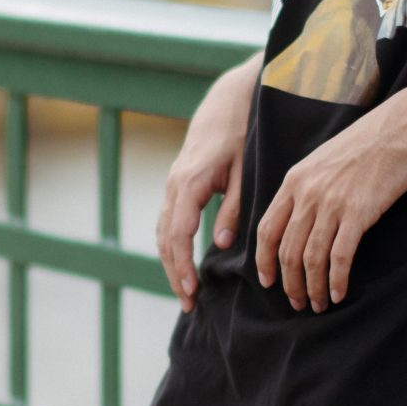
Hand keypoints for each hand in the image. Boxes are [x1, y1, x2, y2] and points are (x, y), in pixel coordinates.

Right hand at [156, 55, 259, 311]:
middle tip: (188, 304)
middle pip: (165, 239)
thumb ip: (233, 208)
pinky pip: (167, 222)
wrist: (227, 100)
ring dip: (171, 264)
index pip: (178, 234)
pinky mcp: (176, 185)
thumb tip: (221, 243)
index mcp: (189, 183)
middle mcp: (174, 185)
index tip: (192, 291)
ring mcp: (172, 184)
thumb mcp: (244, 172)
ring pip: (162, 232)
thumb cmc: (240, 133)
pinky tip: (183, 265)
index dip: (183, 266)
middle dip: (174, 273)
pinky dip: (172, 247)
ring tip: (185, 293)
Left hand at [255, 97, 406, 310]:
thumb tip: (299, 219)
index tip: (267, 280)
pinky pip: (340, 256)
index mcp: (294, 180)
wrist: (401, 128)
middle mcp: (307, 193)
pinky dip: (336, 279)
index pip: (267, 229)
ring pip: (310, 258)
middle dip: (288, 283)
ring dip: (312, 287)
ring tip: (318, 304)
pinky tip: (339, 293)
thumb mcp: (323, 160)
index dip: (264, 260)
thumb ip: (307, 187)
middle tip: (296, 302)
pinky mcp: (358, 212)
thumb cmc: (367, 144)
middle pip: (286, 250)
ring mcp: (331, 203)